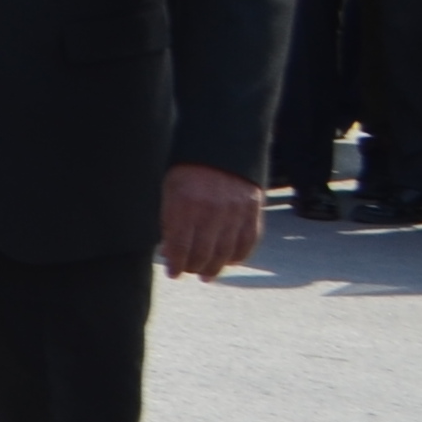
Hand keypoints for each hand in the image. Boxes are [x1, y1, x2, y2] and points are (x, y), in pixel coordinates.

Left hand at [159, 161, 262, 282]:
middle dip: (194, 268)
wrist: (222, 146)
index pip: (179, 245)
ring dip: (215, 267)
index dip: (176, 264)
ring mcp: (234, 211)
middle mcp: (211, 209)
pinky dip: (239, 256)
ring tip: (207, 275)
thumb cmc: (188, 170)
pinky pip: (248, 241)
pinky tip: (229, 262)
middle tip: (189, 272)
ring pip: (226, 252)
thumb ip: (169, 221)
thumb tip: (167, 252)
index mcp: (184, 203)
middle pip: (203, 253)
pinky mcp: (253, 209)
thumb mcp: (169, 191)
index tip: (173, 274)